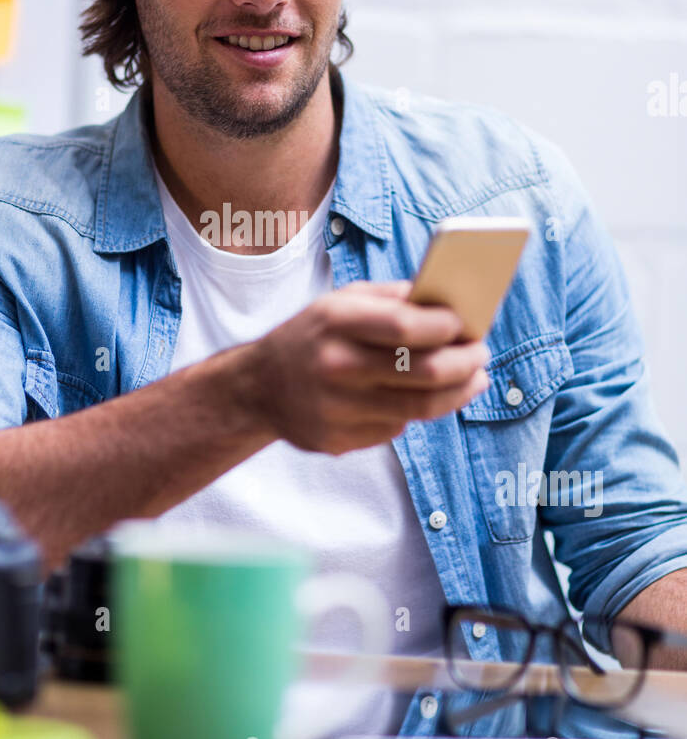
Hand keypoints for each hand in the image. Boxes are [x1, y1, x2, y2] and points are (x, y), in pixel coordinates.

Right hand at [248, 279, 489, 454]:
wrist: (257, 387)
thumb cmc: (311, 336)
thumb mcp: (339, 302)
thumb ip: (391, 298)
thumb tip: (449, 302)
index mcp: (334, 321)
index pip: (407, 326)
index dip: (448, 327)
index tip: (469, 324)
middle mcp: (333, 366)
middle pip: (422, 371)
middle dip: (465, 362)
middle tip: (482, 355)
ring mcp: (335, 408)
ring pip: (419, 407)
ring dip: (458, 393)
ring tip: (474, 380)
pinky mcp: (338, 440)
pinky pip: (396, 427)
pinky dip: (417, 411)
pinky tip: (422, 396)